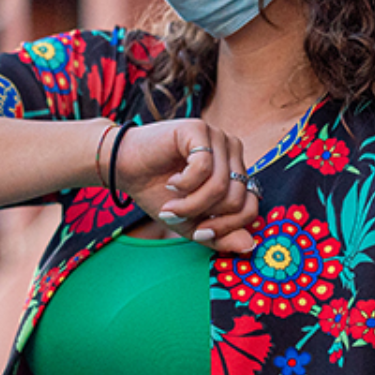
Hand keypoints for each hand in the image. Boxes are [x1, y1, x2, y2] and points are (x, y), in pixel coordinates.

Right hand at [110, 119, 261, 252]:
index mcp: (236, 171)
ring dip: (191, 203)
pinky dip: (185, 183)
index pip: (251, 207)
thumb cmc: (157, 193)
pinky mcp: (199, 129)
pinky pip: (204, 167)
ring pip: (220, 186)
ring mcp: (218, 138)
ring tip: (170, 202)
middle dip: (203, 215)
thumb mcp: (191, 223)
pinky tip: (172, 182)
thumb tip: (249, 246)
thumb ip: (219, 235)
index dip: (225, 227)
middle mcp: (232, 152)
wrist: (124, 168)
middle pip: (236, 199)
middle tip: (175, 214)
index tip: (198, 232)